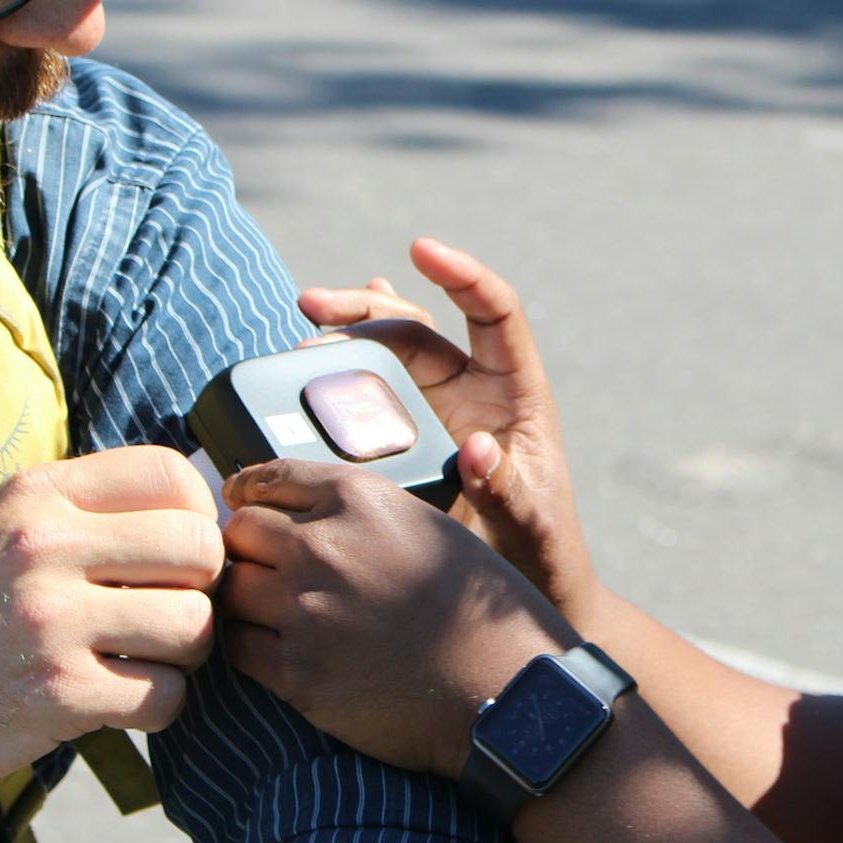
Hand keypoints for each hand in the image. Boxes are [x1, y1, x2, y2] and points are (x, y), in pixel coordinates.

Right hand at [0, 445, 223, 796]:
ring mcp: (51, 621)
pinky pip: (165, 696)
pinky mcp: (57, 694)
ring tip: (144, 661)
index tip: (175, 559)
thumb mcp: (2, 527)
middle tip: (169, 616)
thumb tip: (198, 508)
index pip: (172, 476)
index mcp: (39, 495)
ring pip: (194, 626)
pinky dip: (157, 707)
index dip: (197, 519)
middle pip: (201, 551)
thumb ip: (87, 509)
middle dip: (202, 591)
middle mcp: (45, 546)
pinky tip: (120, 702)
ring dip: (184, 655)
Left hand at [217, 457, 574, 780]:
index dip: (248, 496)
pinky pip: (238, 648)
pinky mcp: (298, 672)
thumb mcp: (429, 527)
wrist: (503, 687)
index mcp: (358, 500)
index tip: (242, 508)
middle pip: (239, 533)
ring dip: (245, 600)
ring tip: (270, 614)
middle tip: (263, 571)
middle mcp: (325, 547)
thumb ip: (362, 514)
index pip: (267, 479)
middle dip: (248, 550)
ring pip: (231, 589)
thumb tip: (305, 515)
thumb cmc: (478, 609)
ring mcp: (306, 610)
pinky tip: (280, 651)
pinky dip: (250, 647)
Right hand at [298, 240, 601, 620]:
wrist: (525, 592)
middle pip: (419, 324)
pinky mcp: (409, 439)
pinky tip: (318, 342)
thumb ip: (505, 490)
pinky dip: (347, 360)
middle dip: (366, 308)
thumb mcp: (528, 525)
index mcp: (516, 391)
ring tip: (302, 325)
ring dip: (346, 331)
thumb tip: (477, 447)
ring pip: (388, 350)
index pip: (495, 311)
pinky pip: (374, 387)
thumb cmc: (540, 556)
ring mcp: (438, 411)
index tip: (422, 250)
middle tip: (311, 305)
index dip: (463, 275)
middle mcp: (475, 390)